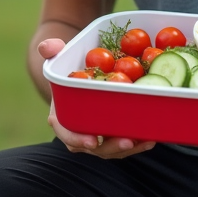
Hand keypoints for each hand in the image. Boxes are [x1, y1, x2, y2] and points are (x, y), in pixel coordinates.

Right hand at [38, 38, 156, 158]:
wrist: (81, 78)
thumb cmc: (68, 68)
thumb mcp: (59, 57)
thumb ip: (51, 51)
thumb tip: (46, 47)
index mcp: (62, 115)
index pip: (66, 132)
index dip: (78, 139)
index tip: (94, 141)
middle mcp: (78, 130)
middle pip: (92, 147)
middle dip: (110, 147)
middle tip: (127, 141)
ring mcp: (96, 135)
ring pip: (110, 149)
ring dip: (128, 149)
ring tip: (145, 139)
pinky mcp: (111, 135)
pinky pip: (122, 145)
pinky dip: (136, 144)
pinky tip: (150, 137)